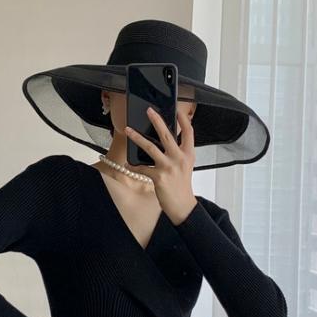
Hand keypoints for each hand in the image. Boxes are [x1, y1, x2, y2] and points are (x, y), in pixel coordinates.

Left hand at [127, 95, 195, 227]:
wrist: (182, 206)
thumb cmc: (182, 186)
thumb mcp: (185, 166)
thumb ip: (178, 152)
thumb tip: (164, 140)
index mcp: (188, 154)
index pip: (188, 132)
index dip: (183, 119)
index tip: (177, 109)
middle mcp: (179, 158)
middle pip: (166, 134)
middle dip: (156, 120)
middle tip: (149, 110)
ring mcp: (168, 167)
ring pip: (150, 147)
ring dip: (137, 137)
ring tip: (128, 130)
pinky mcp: (159, 177)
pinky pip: (143, 168)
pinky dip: (134, 166)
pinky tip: (128, 163)